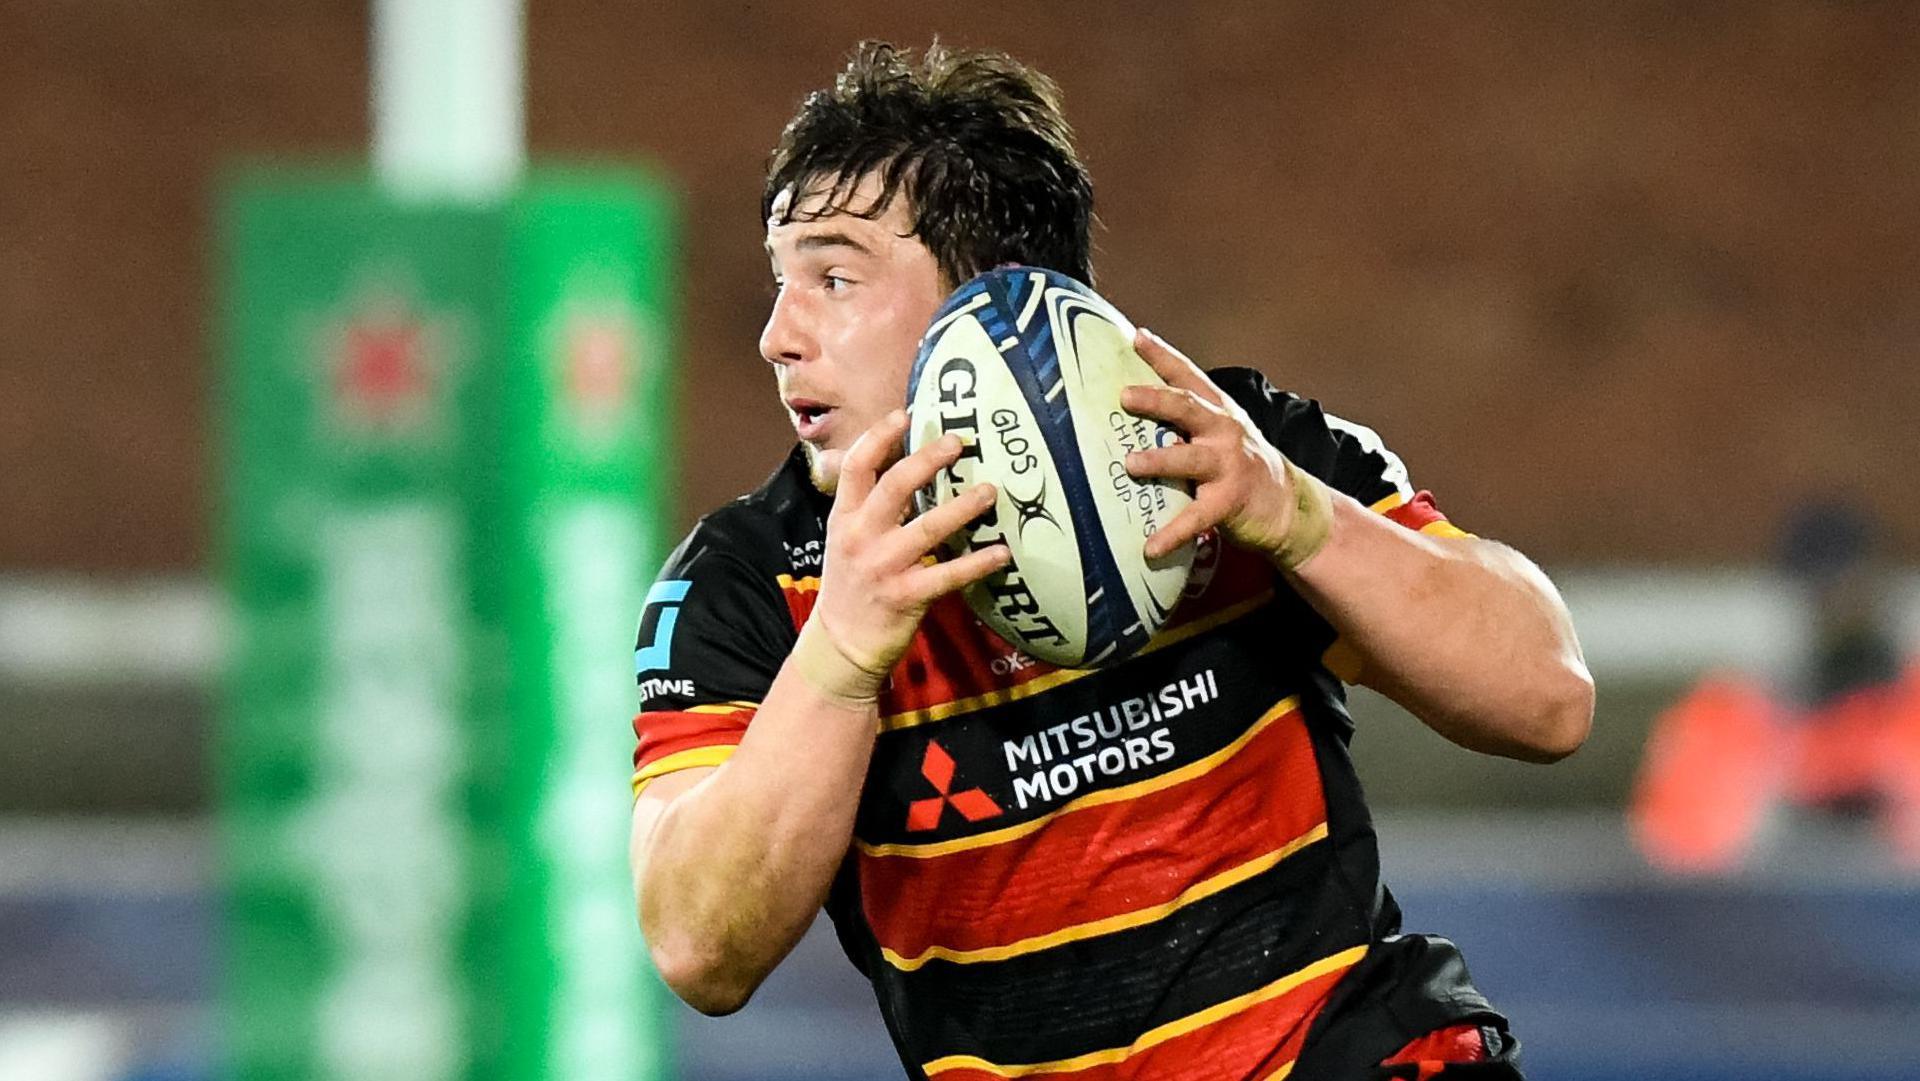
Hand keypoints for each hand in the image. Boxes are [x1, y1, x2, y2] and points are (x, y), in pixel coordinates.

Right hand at [803, 410, 1010, 699]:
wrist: (841, 644)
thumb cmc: (850, 584)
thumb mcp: (844, 538)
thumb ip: (864, 504)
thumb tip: (886, 463)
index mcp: (844, 518)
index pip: (856, 468)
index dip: (879, 437)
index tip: (905, 414)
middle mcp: (860, 538)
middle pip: (893, 488)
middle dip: (926, 461)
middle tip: (957, 442)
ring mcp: (883, 568)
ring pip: (927, 529)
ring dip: (961, 507)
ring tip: (990, 491)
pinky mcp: (906, 596)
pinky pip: (948, 575)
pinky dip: (977, 563)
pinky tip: (1002, 553)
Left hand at [1119, 329, 1329, 567]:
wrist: (1287, 505)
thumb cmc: (1239, 464)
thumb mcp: (1219, 432)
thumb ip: (1184, 420)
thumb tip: (1128, 403)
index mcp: (1218, 411)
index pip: (1188, 376)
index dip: (1163, 355)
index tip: (1137, 337)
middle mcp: (1224, 432)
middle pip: (1188, 409)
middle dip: (1157, 400)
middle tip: (1125, 396)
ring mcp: (1228, 466)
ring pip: (1190, 459)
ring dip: (1159, 460)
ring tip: (1130, 463)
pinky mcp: (1229, 502)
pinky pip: (1195, 518)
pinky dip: (1171, 533)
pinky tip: (1149, 547)